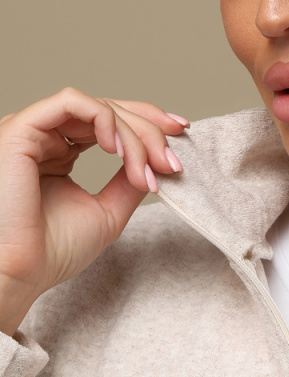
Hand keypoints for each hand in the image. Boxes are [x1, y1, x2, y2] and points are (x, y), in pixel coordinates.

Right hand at [0, 88, 188, 335]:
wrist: (20, 274)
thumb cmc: (52, 253)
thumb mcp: (107, 211)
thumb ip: (130, 181)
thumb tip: (160, 161)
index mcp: (59, 153)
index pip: (108, 122)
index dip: (147, 122)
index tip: (181, 134)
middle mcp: (44, 137)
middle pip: (108, 111)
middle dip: (149, 131)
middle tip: (171, 162)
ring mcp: (32, 131)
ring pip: (97, 107)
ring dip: (133, 132)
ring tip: (147, 167)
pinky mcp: (21, 129)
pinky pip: (71, 102)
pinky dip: (104, 117)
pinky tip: (119, 148)